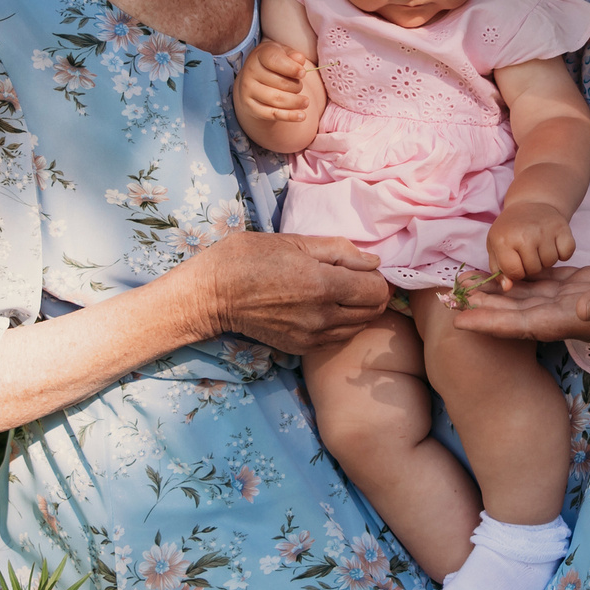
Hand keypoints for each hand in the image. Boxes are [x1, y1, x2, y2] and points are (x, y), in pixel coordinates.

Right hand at [185, 230, 390, 355]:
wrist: (212, 294)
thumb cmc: (248, 258)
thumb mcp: (294, 242)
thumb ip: (339, 251)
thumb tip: (374, 262)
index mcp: (323, 284)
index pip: (377, 290)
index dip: (377, 277)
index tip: (364, 268)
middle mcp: (322, 316)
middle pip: (373, 311)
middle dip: (372, 294)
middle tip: (355, 280)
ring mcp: (311, 336)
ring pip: (358, 328)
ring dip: (358, 311)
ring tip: (339, 294)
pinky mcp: (300, 348)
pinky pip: (337, 339)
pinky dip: (341, 325)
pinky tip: (325, 309)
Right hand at [236, 41, 315, 126]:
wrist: (254, 81)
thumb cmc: (274, 65)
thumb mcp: (283, 54)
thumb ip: (292, 55)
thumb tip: (300, 59)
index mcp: (259, 55)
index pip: (274, 60)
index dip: (290, 68)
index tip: (303, 73)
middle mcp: (250, 72)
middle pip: (279, 82)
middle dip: (295, 86)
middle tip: (300, 86)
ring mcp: (248, 91)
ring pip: (276, 99)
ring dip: (295, 102)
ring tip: (306, 102)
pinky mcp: (250, 107)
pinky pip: (272, 114)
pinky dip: (289, 116)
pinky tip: (301, 116)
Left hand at [451, 258, 589, 345]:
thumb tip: (579, 309)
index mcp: (580, 320)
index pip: (526, 323)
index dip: (492, 323)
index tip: (460, 321)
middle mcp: (574, 315)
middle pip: (519, 314)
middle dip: (483, 310)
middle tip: (446, 301)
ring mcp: (580, 302)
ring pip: (529, 300)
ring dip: (498, 295)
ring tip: (466, 287)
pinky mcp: (589, 286)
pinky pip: (547, 286)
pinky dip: (524, 281)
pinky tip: (506, 274)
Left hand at [485, 200, 576, 285]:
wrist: (531, 204)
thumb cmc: (511, 230)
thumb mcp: (496, 247)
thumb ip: (499, 270)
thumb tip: (508, 288)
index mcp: (503, 239)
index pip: (514, 272)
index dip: (516, 272)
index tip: (516, 263)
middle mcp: (524, 234)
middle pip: (533, 269)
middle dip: (531, 266)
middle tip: (529, 253)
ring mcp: (544, 230)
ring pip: (550, 263)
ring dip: (546, 259)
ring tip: (540, 247)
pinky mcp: (562, 227)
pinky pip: (567, 254)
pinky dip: (562, 253)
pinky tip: (553, 244)